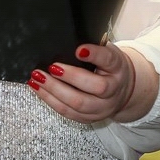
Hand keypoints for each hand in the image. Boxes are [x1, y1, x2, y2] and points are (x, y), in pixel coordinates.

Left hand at [28, 42, 151, 123]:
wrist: (121, 91)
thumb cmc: (108, 68)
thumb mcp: (107, 53)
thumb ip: (93, 48)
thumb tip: (66, 42)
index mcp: (117, 68)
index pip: (109, 60)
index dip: (95, 54)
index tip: (79, 50)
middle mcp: (113, 90)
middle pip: (96, 87)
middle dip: (70, 77)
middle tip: (51, 67)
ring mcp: (102, 107)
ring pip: (78, 104)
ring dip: (54, 90)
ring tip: (38, 78)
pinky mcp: (89, 118)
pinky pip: (68, 112)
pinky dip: (50, 100)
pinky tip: (39, 89)